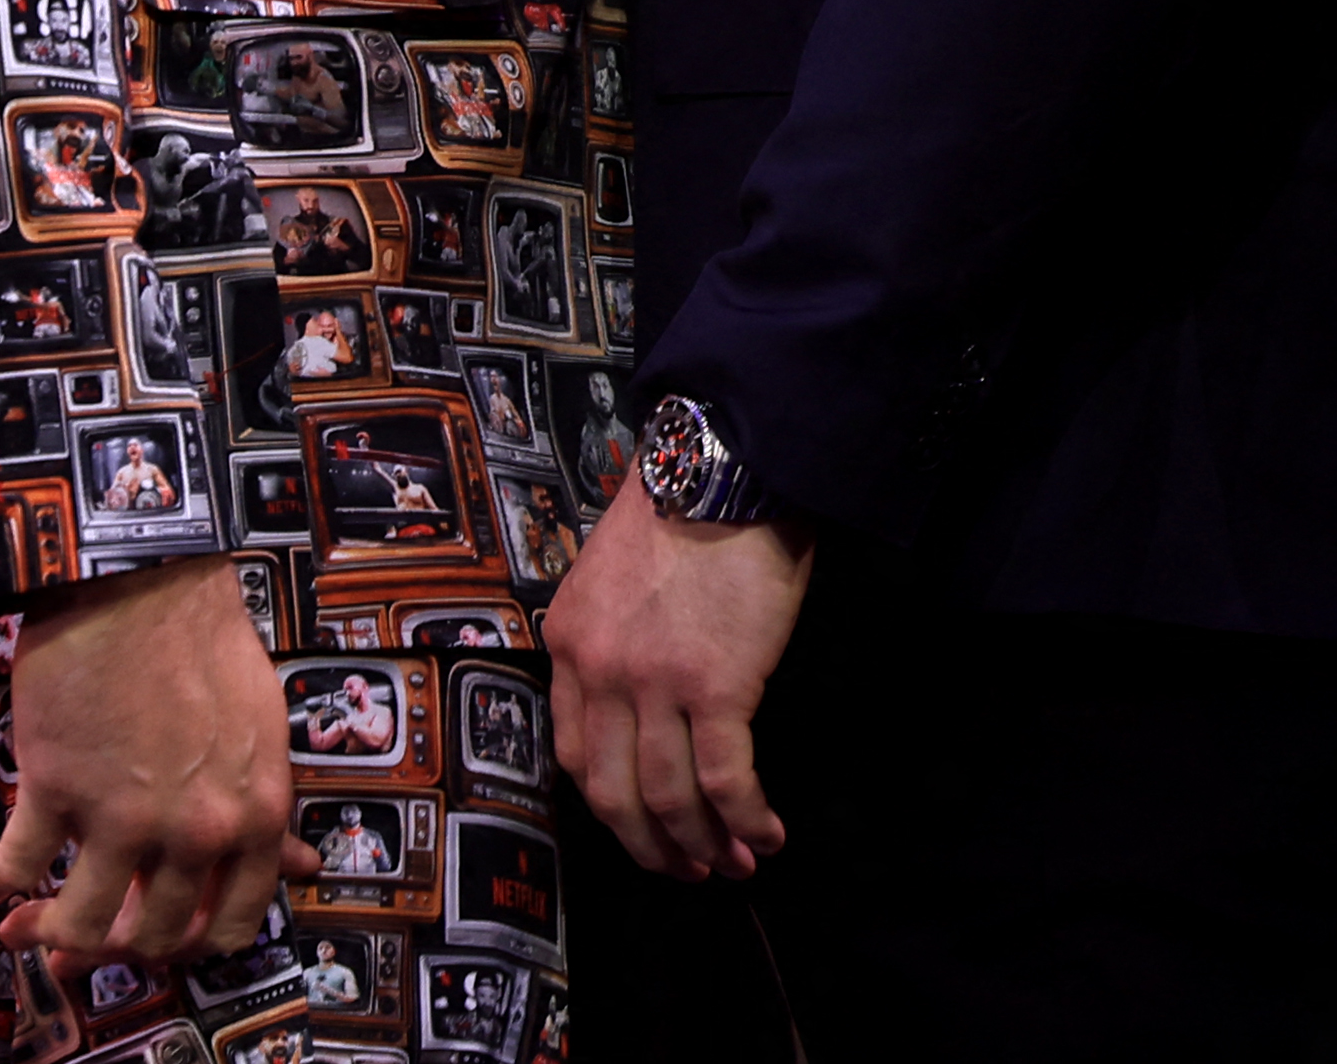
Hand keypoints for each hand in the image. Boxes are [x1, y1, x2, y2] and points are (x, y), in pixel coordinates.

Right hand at [0, 555, 310, 966]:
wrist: (141, 576)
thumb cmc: (202, 642)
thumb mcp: (260, 730)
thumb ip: (267, 808)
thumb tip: (299, 868)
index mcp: (256, 815)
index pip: (228, 928)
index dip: (186, 944)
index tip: (154, 934)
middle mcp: (198, 830)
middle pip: (152, 936)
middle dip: (111, 947)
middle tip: (78, 937)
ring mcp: (126, 815)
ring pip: (83, 923)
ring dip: (48, 933)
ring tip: (23, 924)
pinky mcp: (60, 788)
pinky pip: (18, 866)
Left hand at [544, 483, 812, 880]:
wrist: (724, 467)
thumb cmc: (680, 511)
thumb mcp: (609, 575)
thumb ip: (608, 637)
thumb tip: (637, 702)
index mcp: (569, 642)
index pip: (572, 752)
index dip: (609, 805)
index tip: (640, 825)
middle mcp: (601, 670)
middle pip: (613, 793)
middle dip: (651, 846)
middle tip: (686, 869)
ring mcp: (655, 682)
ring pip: (669, 797)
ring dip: (704, 845)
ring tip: (734, 863)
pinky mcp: (716, 686)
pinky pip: (725, 779)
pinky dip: (745, 818)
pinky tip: (766, 833)